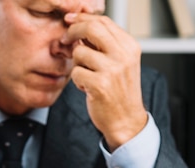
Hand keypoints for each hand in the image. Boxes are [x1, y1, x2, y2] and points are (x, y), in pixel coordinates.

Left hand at [63, 12, 147, 150]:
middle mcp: (123, 55)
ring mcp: (112, 69)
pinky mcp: (99, 84)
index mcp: (130, 46)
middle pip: (91, 28)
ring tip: (87, 76)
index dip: (82, 19)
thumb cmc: (120, 92)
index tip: (70, 20)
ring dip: (77, 65)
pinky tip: (88, 88)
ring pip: (79, 53)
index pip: (103, 21)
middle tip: (65, 40)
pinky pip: (75, 73)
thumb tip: (79, 27)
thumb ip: (103, 45)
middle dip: (73, 32)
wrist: (126, 120)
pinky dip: (77, 81)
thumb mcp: (120, 63)